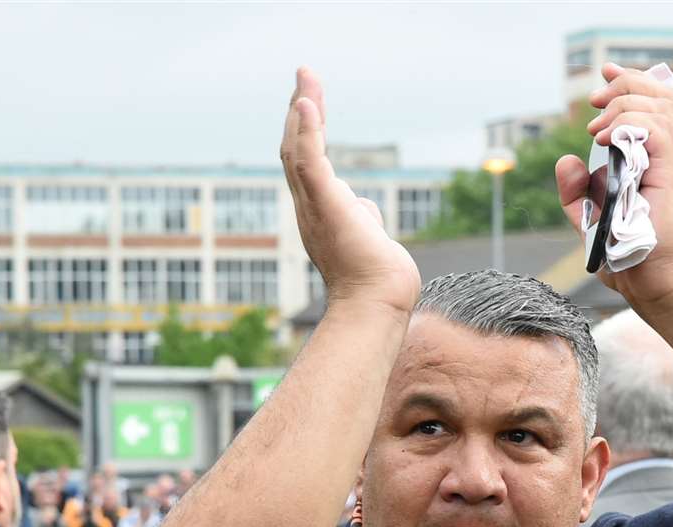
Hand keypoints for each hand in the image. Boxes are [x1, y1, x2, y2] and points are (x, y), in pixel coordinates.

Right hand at [280, 67, 419, 312]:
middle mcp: (310, 207)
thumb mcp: (369, 237)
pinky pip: (309, 162)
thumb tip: (364, 209)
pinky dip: (306, 131)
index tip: (310, 102)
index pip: (307, 163)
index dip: (306, 131)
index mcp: (320, 212)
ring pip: (298, 149)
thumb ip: (362, 217)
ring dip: (302, 111)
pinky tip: (306, 104)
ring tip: (306, 79)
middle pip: (295, 149)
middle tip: (304, 77)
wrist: (377, 304)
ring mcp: (315, 206)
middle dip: (300, 111)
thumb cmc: (376, 280)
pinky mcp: (326, 205)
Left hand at [553, 63, 672, 313]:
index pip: (657, 103)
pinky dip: (628, 125)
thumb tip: (566, 160)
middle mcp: (669, 159)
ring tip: (597, 130)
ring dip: (621, 106)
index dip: (630, 81)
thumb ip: (578, 194)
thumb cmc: (633, 262)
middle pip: (660, 94)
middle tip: (593, 101)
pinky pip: (655, 131)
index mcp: (657, 162)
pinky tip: (604, 140)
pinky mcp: (672, 177)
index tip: (604, 78)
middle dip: (622, 85)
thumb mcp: (593, 223)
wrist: (659, 288)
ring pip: (657, 106)